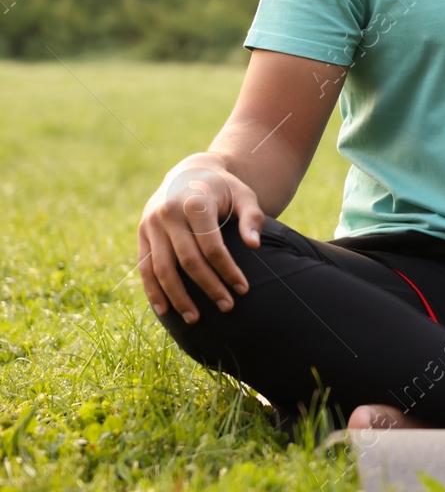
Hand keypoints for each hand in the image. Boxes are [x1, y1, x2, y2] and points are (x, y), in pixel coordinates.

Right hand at [137, 155, 265, 323]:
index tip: (243, 289)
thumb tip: (255, 245)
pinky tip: (164, 310)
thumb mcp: (244, 194)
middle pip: (188, 261)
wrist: (190, 171)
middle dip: (208, 287)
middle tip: (227, 308)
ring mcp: (151, 224)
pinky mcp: (142, 233)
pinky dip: (152, 290)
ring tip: (195, 320)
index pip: (212, 247)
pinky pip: (145, 266)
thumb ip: (252, 217)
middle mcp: (168, 214)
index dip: (228, 270)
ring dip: (178, 297)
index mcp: (195, 203)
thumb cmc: (224, 188)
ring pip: (162, 268)